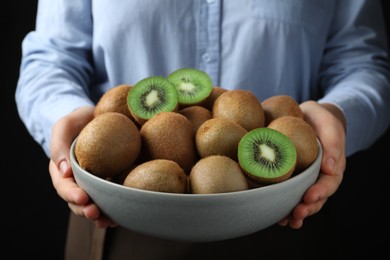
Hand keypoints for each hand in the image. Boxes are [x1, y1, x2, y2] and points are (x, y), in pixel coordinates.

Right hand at [49, 106, 116, 227]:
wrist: (96, 118)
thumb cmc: (77, 121)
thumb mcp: (64, 126)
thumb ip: (59, 145)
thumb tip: (65, 172)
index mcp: (62, 171)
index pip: (64, 187)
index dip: (72, 195)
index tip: (82, 198)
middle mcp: (77, 181)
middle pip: (78, 202)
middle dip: (85, 210)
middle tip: (95, 213)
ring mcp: (94, 183)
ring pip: (94, 205)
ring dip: (100, 216)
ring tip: (109, 221)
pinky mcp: (110, 182)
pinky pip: (111, 198)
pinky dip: (114, 208)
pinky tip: (121, 215)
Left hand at [278, 100, 345, 228]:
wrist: (308, 117)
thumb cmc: (320, 120)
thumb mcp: (329, 124)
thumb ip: (333, 142)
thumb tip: (329, 167)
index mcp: (332, 166)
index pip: (329, 183)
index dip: (320, 192)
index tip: (308, 197)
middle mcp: (318, 176)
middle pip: (316, 197)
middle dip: (307, 208)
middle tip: (296, 214)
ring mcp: (305, 178)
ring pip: (303, 200)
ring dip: (295, 212)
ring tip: (286, 221)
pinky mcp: (291, 177)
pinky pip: (289, 193)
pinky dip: (283, 205)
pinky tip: (276, 215)